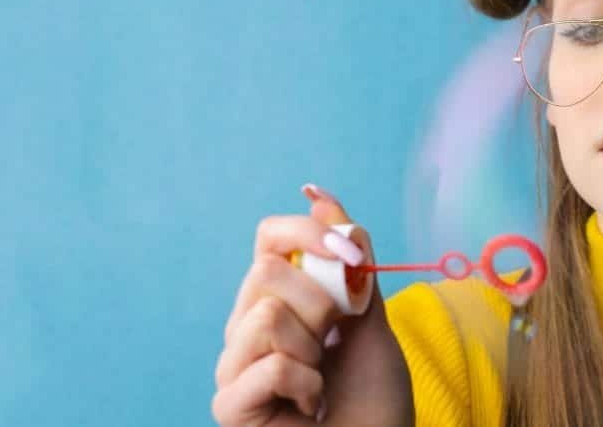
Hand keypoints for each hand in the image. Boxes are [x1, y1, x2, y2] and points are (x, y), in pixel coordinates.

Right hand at [212, 184, 413, 425]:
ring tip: (319, 382)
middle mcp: (246, 326)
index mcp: (277, 298)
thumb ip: (349, 261)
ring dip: (312, 350)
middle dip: (320, 304)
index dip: (307, 234)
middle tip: (332, 343)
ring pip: (265, 315)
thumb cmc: (373, 396)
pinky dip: (305, 385)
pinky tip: (308, 408)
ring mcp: (233, 366)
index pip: (269, 238)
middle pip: (266, 271)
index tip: (350, 255)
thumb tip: (320, 196)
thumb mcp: (369, 317)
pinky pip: (268, 366)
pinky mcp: (229, 406)